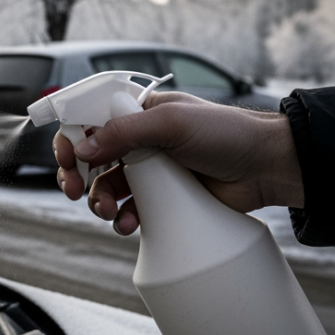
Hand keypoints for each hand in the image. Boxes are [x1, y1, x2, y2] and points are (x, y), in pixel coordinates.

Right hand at [52, 92, 303, 234]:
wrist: (267, 168)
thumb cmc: (228, 133)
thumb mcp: (171, 123)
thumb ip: (124, 133)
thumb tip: (82, 149)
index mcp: (138, 111)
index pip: (89, 118)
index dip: (71, 137)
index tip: (67, 158)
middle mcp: (139, 139)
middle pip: (90, 156)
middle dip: (76, 175)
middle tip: (74, 190)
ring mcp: (150, 169)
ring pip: (105, 186)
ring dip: (97, 200)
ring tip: (106, 211)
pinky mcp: (162, 197)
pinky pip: (129, 209)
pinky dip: (122, 218)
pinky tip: (129, 223)